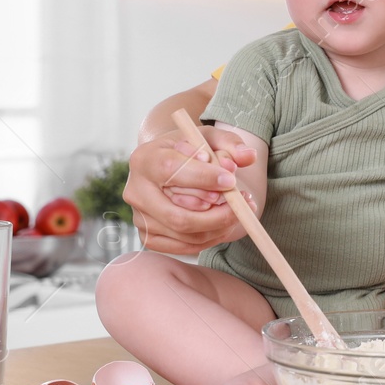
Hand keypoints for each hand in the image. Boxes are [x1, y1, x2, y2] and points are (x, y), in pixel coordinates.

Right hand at [123, 125, 258, 254]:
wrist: (168, 165)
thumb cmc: (190, 150)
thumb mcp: (209, 139)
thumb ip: (230, 144)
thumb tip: (248, 156)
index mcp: (144, 159)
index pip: (170, 170)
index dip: (202, 178)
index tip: (231, 179)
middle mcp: (136, 191)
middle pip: (176, 214)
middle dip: (216, 213)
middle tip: (242, 203)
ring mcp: (140, 217)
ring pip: (184, 233)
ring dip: (218, 227)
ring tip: (239, 211)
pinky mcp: (148, 237)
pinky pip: (184, 246)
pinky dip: (210, 238)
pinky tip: (225, 223)